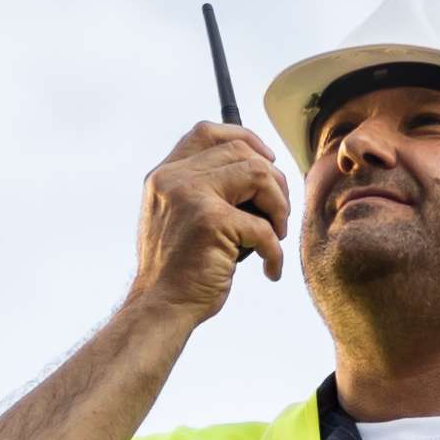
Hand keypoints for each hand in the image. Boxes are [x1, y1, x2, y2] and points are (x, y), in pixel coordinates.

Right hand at [128, 114, 292, 319]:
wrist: (160, 308)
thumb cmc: (178, 270)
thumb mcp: (180, 218)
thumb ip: (204, 190)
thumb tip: (261, 170)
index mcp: (165, 175)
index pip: (206, 132)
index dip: (244, 138)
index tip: (267, 160)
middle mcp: (173, 179)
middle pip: (241, 151)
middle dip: (273, 180)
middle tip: (278, 215)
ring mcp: (191, 196)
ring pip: (259, 175)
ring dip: (279, 207)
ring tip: (277, 236)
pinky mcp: (211, 221)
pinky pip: (264, 227)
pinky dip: (276, 252)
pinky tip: (270, 269)